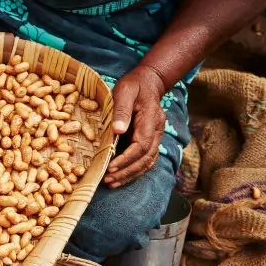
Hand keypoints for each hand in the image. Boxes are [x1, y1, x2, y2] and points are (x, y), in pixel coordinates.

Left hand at [105, 65, 166, 187]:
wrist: (149, 82)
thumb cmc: (134, 85)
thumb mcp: (124, 91)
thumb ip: (121, 110)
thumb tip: (118, 130)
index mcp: (150, 119)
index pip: (141, 146)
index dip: (126, 159)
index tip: (111, 167)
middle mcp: (157, 131)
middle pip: (146, 159)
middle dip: (127, 172)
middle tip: (109, 180)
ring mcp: (156, 137)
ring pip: (147, 163)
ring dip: (130, 175)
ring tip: (112, 183)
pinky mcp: (151, 140)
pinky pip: (146, 160)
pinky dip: (134, 171)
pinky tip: (120, 177)